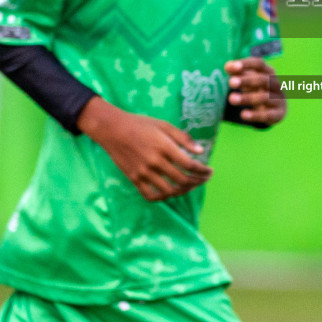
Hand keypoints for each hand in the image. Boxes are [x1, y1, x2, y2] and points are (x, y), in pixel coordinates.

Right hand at [77, 97, 211, 201]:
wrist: (112, 129)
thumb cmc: (140, 124)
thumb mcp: (164, 125)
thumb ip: (183, 138)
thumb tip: (201, 151)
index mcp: (164, 146)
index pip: (189, 165)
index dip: (203, 171)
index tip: (209, 171)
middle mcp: (155, 162)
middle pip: (182, 180)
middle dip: (197, 181)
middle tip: (204, 179)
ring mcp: (143, 172)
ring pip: (169, 190)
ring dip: (183, 191)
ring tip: (190, 186)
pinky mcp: (134, 179)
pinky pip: (150, 195)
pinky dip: (162, 197)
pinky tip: (169, 192)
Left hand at [225, 57, 285, 125]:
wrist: (276, 108)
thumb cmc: (258, 89)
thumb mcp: (248, 79)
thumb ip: (238, 72)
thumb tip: (227, 66)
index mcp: (268, 72)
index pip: (259, 64)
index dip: (245, 64)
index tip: (229, 68)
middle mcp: (275, 84)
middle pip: (262, 79)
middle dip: (246, 80)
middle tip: (231, 83)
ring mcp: (279, 99)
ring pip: (265, 97)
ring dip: (247, 98)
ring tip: (231, 99)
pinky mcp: (279, 114)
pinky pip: (268, 115)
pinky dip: (255, 115)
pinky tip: (243, 115)